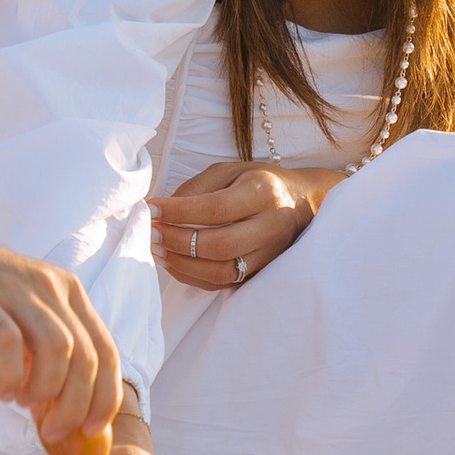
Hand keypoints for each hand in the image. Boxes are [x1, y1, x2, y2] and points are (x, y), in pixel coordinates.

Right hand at [0, 197, 119, 454]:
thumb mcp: (19, 316)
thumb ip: (43, 352)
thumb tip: (65, 409)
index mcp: (66, 290)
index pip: (106, 349)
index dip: (106, 396)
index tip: (94, 430)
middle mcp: (49, 286)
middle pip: (86, 357)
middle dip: (75, 406)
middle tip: (53, 431)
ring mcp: (15, 290)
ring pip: (57, 350)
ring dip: (45, 392)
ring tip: (22, 404)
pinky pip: (8, 345)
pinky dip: (9, 377)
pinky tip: (0, 390)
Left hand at [152, 158, 341, 288]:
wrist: (302, 203)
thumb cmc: (259, 182)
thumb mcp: (230, 171)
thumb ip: (196, 188)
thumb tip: (163, 211)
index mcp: (263, 193)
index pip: (216, 209)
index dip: (179, 212)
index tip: (151, 209)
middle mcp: (270, 227)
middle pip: (219, 246)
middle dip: (178, 242)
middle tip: (152, 233)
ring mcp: (269, 255)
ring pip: (221, 272)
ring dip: (181, 264)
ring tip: (156, 249)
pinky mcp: (261, 273)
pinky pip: (222, 283)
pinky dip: (192, 277)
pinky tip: (172, 262)